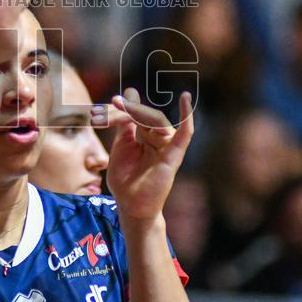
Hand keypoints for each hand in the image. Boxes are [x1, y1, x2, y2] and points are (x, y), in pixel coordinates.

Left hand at [104, 89, 193, 222]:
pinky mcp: (174, 154)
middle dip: (131, 109)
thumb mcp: (121, 146)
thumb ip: (125, 124)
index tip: (113, 100)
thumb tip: (126, 97)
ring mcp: (167, 145)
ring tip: (125, 109)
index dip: (127, 106)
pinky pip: (185, 133)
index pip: (139, 114)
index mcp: (146, 136)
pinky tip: (185, 99)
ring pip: (159, 121)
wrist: (129, 204)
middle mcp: (159, 139)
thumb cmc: (125, 179)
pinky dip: (187, 116)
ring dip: (141, 113)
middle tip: (115, 103)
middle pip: (148, 115)